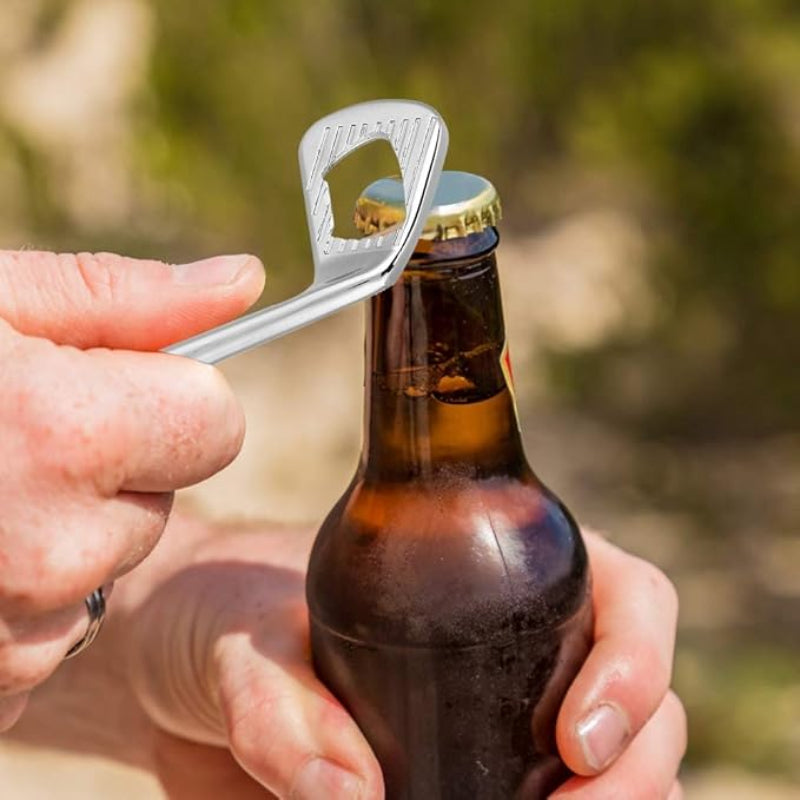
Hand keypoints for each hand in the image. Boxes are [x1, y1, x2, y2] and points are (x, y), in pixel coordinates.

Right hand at [0, 249, 263, 731]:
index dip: (172, 397)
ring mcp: (10, 638)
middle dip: (114, 464)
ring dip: (65, 530)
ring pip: (112, 565)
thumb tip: (243, 280)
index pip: (218, 422)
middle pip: (164, 495)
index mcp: (63, 437)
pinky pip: (55, 627)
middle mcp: (48, 552)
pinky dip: (20, 593)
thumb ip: (128, 298)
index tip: (116, 386)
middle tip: (13, 440)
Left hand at [123, 523, 683, 798]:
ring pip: (614, 771)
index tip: (580, 739)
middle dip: (641, 769)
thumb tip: (352, 798)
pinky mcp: (468, 781)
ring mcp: (499, 724)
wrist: (177, 664)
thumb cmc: (218, 608)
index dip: (637, 661)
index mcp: (493, 567)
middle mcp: (516, 648)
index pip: (625, 596)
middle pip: (642, 703)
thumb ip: (275, 702)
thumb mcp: (239, 630)